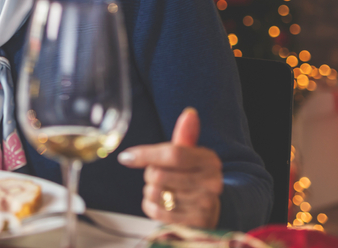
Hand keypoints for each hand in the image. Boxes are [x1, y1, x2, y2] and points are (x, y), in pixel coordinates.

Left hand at [117, 107, 222, 228]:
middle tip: (159, 176)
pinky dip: (152, 207)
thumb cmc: (192, 177)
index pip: (173, 153)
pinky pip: (156, 212)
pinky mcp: (194, 224)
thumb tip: (190, 113)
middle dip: (150, 175)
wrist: (209, 210)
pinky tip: (164, 204)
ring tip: (164, 190)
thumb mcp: (191, 155)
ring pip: (155, 193)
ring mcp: (204, 205)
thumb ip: (185, 136)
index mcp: (209, 160)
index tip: (126, 157)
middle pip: (159, 175)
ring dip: (151, 191)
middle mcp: (211, 183)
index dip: (146, 154)